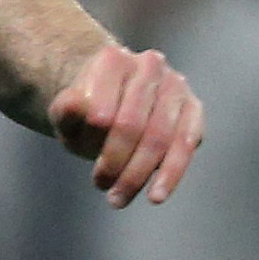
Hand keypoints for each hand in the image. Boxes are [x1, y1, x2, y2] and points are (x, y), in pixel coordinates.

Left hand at [48, 43, 202, 207]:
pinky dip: (172, 172)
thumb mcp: (65, 113)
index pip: (102, 108)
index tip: (77, 151)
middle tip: (100, 185)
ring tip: (118, 199)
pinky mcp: (193, 108)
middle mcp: (149, 65)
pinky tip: (156, 195)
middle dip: (114, 162)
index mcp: (112, 59)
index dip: (91, 137)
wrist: (112, 100)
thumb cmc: (86, 111)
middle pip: (131, 124)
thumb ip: (65, 110)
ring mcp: (175, 85)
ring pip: (160, 137)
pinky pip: (187, 143)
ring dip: (138, 174)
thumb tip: (75, 104)